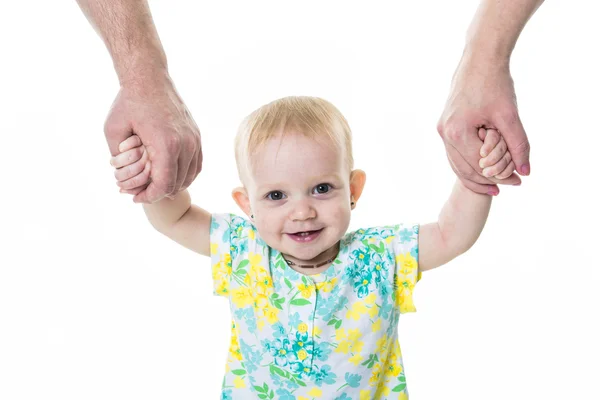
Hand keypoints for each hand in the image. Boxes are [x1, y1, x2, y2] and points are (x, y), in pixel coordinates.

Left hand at [104, 73, 201, 202]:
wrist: (149, 78)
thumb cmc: (129, 102)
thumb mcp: (112, 130)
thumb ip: (117, 158)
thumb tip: (121, 178)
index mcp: (165, 144)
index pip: (164, 184)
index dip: (150, 196)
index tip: (136, 198)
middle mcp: (185, 143)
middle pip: (177, 183)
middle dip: (159, 193)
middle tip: (142, 194)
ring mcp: (194, 139)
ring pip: (190, 176)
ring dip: (173, 185)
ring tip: (156, 186)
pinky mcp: (196, 135)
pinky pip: (196, 164)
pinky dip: (185, 174)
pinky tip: (170, 175)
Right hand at [437, 58, 529, 194]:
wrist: (480, 58)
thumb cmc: (495, 83)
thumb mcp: (510, 116)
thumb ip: (518, 145)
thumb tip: (525, 171)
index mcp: (457, 132)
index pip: (478, 166)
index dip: (499, 177)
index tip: (517, 183)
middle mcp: (445, 133)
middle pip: (464, 169)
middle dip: (486, 181)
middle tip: (508, 188)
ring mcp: (443, 129)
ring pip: (457, 163)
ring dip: (475, 175)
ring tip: (494, 185)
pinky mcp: (445, 124)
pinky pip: (455, 152)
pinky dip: (468, 163)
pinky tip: (482, 168)